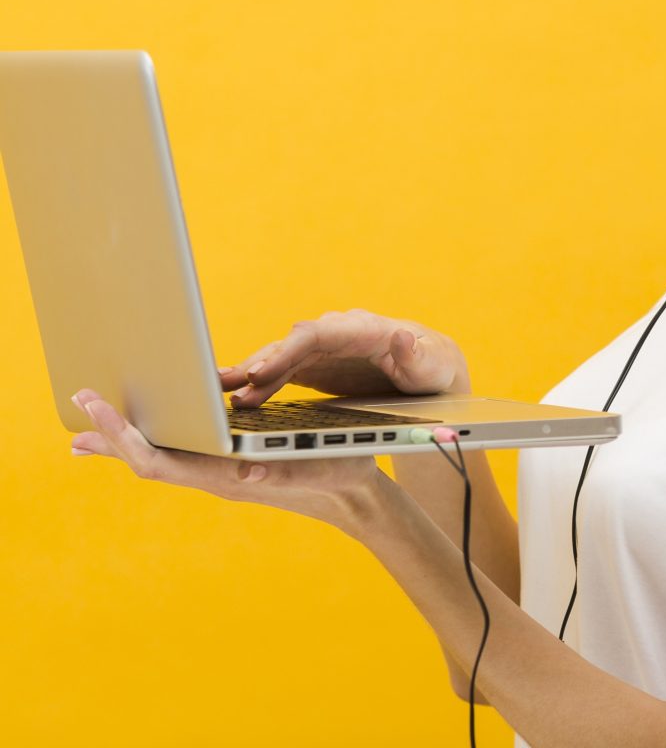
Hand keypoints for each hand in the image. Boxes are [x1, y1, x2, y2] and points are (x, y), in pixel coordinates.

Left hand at [69, 390, 381, 529]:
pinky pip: (181, 453)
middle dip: (111, 432)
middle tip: (78, 401)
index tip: (96, 405)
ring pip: (161, 457)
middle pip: (147, 459)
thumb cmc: (339, 473)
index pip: (157, 460)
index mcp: (227, 476)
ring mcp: (221, 474)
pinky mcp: (231, 466)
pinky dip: (155, 439)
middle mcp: (216, 478)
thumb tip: (245, 470)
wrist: (354, 497)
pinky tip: (153, 429)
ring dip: (125, 439)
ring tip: (93, 426)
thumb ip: (281, 470)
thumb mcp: (316, 465)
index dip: (122, 435)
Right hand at [218, 309, 469, 406]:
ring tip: (220, 395)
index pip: (317, 334)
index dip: (287, 351)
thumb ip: (415, 354)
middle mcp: (338, 333)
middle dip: (260, 364)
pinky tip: (233, 397)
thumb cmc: (432, 366)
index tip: (262, 371)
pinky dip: (259, 384)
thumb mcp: (431, 365)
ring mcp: (324, 349)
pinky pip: (282, 372)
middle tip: (229, 387)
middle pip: (291, 344)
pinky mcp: (315, 365)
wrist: (430, 369)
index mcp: (364, 329)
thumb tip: (401, 335)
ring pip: (280, 357)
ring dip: (252, 376)